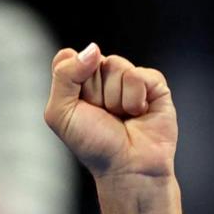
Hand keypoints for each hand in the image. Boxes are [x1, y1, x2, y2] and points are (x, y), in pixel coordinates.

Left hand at [44, 44, 176, 179]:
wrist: (126, 165)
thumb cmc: (92, 143)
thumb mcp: (60, 113)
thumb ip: (64, 76)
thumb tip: (93, 48)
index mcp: (76, 83)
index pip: (68, 58)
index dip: (72, 79)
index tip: (77, 104)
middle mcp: (101, 78)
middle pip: (93, 60)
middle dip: (94, 92)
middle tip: (101, 115)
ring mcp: (128, 79)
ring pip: (117, 65)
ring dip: (115, 98)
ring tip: (121, 117)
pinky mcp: (153, 83)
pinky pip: (139, 75)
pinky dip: (136, 98)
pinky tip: (138, 114)